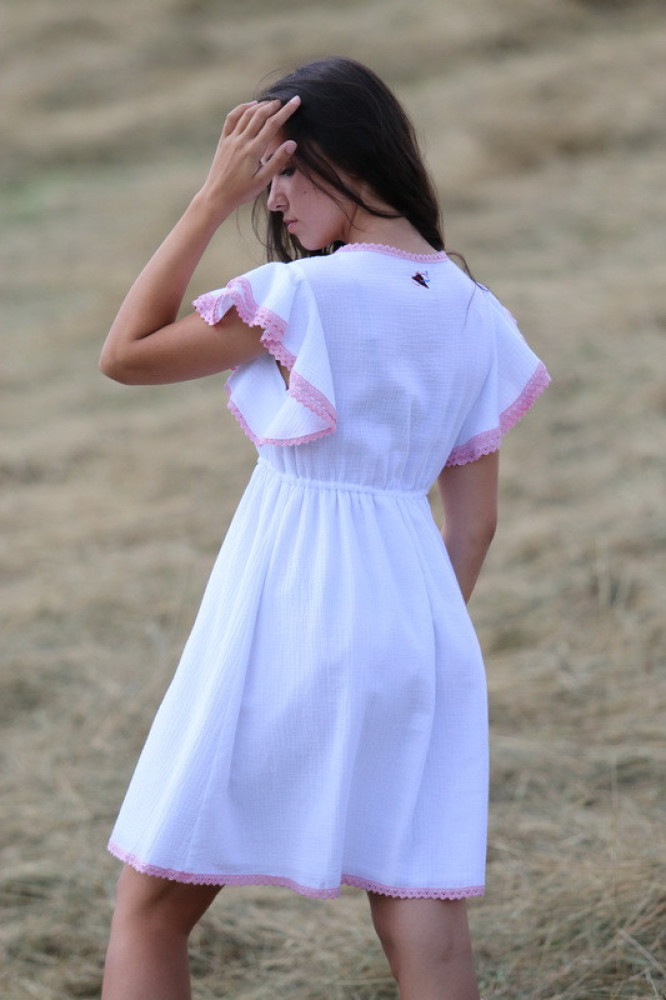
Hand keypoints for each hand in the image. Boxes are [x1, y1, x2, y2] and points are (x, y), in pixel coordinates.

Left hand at [199, 97, 299, 215]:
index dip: (286, 111)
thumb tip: (292, 143)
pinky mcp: (223, 140)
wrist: (217, 195)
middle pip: (260, 115)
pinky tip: (250, 106)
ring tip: (271, 102)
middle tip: (285, 100)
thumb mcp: (263, 180)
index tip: (296, 101)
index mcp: (253, 151)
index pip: (273, 125)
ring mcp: (231, 139)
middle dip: (274, 105)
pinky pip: (232, 118)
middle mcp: (242, 141)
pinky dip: (242, 108)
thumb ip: (277, 161)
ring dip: (260, 105)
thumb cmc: (242, 191)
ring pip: (246, 114)